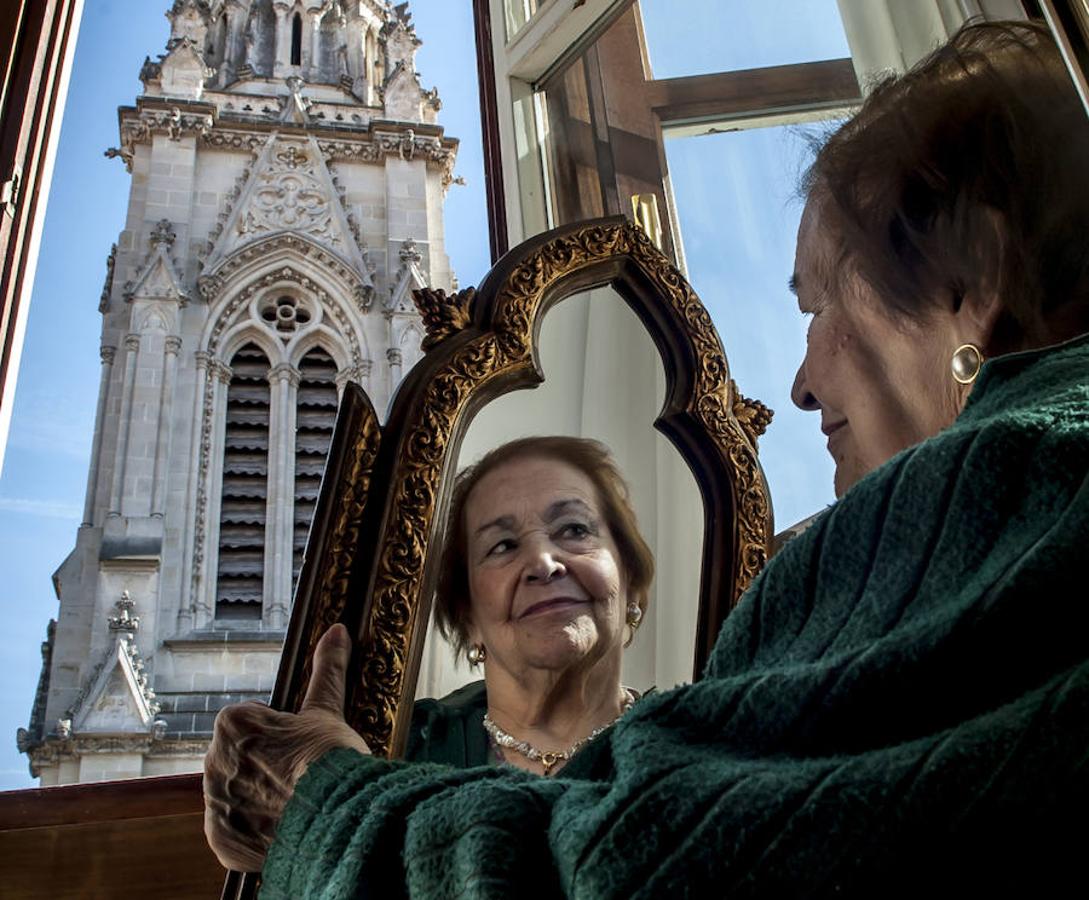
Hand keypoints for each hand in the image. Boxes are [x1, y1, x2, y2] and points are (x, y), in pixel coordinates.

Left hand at [202, 624, 369, 871]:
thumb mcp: (328, 709)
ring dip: (257, 797)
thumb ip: (326, 669)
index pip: (248, 723)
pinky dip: (253, 831)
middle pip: (239, 758)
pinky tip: (282, 827)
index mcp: (233, 724)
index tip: (298, 746)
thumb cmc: (330, 760)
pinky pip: (233, 831)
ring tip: (295, 804)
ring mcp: (216, 806)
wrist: (335, 820)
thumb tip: (337, 630)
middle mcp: (214, 763)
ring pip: (235, 794)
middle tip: (299, 774)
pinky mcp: (222, 842)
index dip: (277, 733)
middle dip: (263, 765)